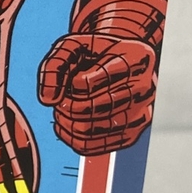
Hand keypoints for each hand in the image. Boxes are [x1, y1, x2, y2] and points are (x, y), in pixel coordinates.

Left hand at [38, 32, 156, 154]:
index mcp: (134, 59)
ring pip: (92, 130)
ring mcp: (141, 113)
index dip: (71, 84)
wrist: (122, 61)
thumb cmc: (97, 52)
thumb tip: (48, 99)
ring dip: (67, 122)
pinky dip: (72, 138)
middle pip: (93, 108)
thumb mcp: (74, 45)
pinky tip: (66, 124)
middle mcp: (144, 88)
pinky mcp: (132, 134)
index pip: (90, 82)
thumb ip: (55, 65)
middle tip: (61, 98)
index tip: (71, 79)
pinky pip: (96, 147)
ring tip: (63, 109)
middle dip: (67, 105)